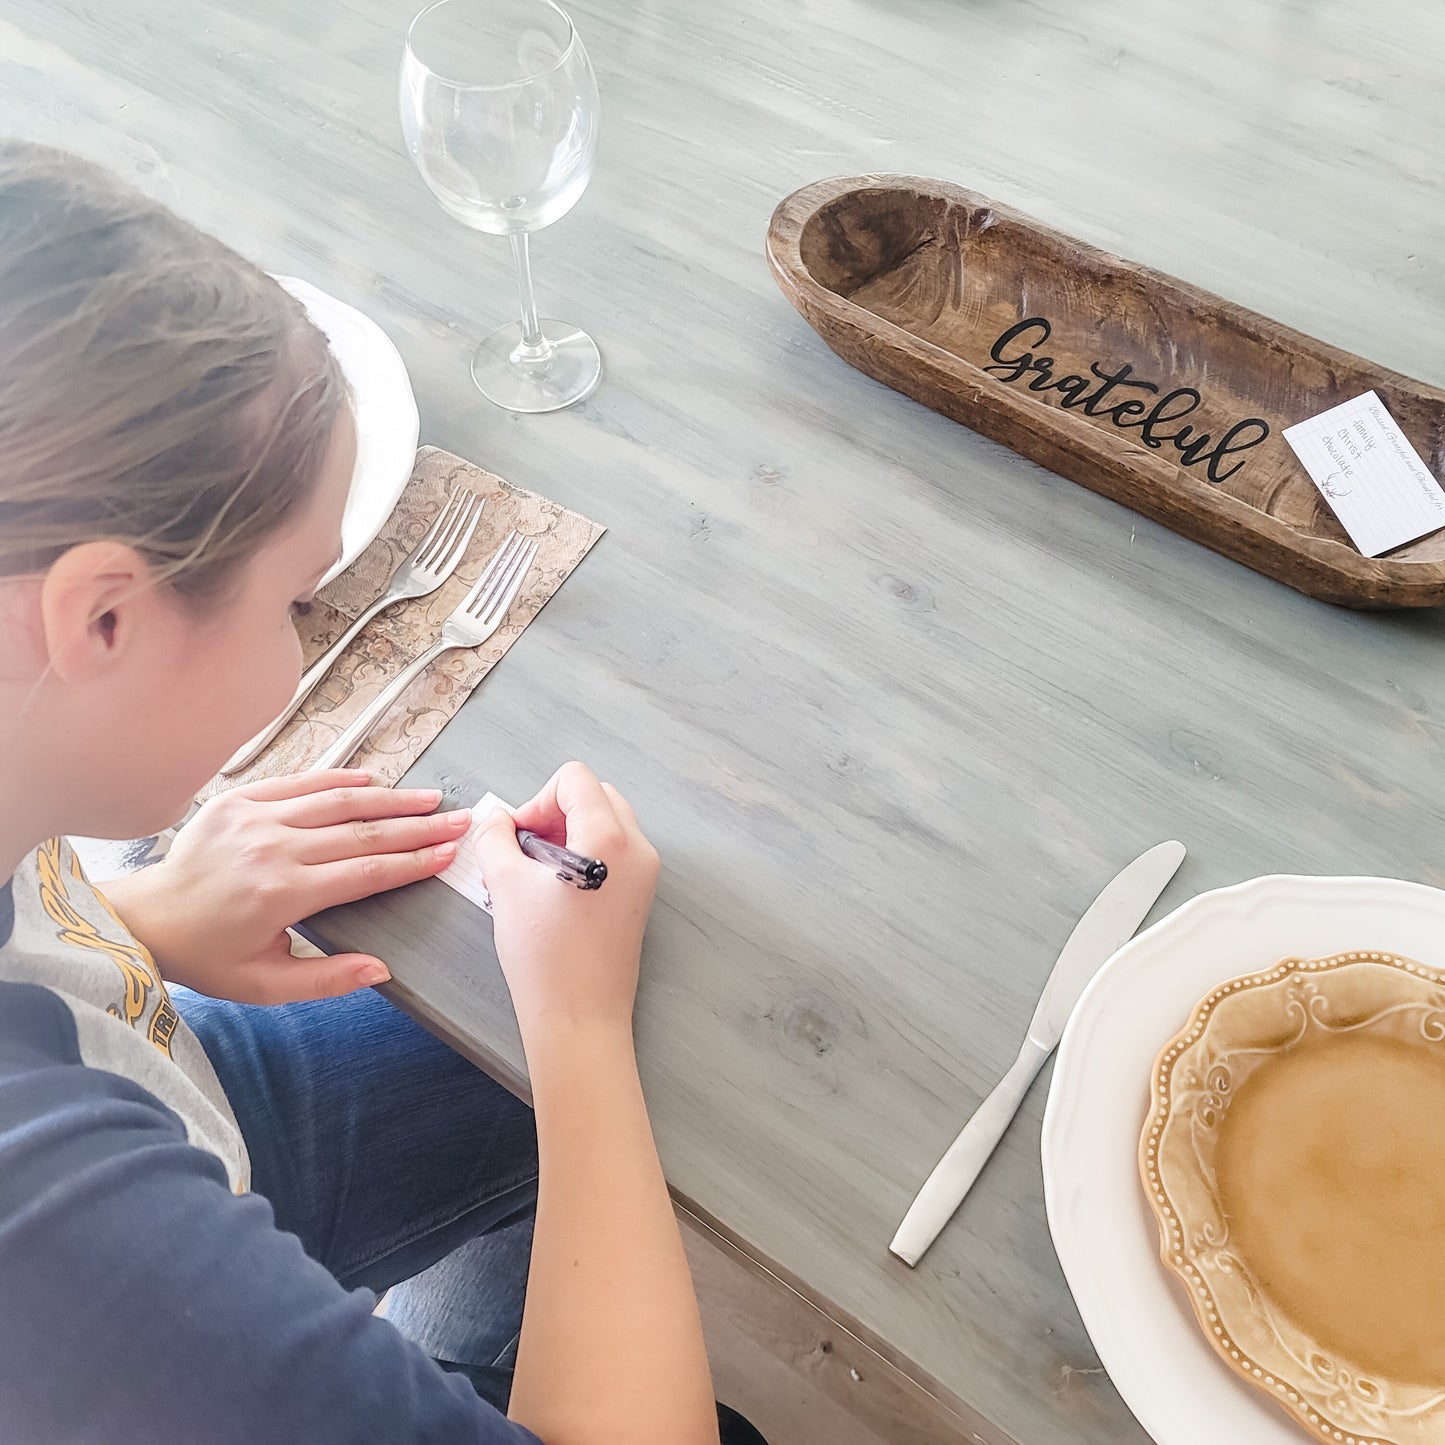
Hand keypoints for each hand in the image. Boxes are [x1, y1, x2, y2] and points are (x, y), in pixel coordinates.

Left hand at [101, 769, 471, 1002]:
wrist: (147, 919)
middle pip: (363, 831)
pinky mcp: (239, 800)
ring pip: (337, 801)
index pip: (367, 871)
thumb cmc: (208, 956)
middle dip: (417, 826)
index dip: (414, 862)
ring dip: (389, 799)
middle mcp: (273, 848)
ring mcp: (255, 817)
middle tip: (457, 820)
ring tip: (427, 799)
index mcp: (283, 893)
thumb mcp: (265, 985)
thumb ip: (326, 980)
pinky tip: (372, 780)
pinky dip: (339, 779)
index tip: (448, 854)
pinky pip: (300, 783)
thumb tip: (382, 969)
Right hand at [473, 761, 659, 1040]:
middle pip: (596, 795)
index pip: (575, 779)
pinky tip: (552, 891)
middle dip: (555, 812)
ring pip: (606, 823)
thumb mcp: (505, 886)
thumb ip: (495, 838)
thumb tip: (497, 820)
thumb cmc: (544, 955)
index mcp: (609, 836)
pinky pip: (614, 852)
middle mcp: (637, 848)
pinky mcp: (640, 897)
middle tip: (524, 851)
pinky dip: (583, 854)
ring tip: (533, 874)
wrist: (578, 1017)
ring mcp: (645, 873)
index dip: (537, 799)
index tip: (519, 837)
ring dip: (568, 832)